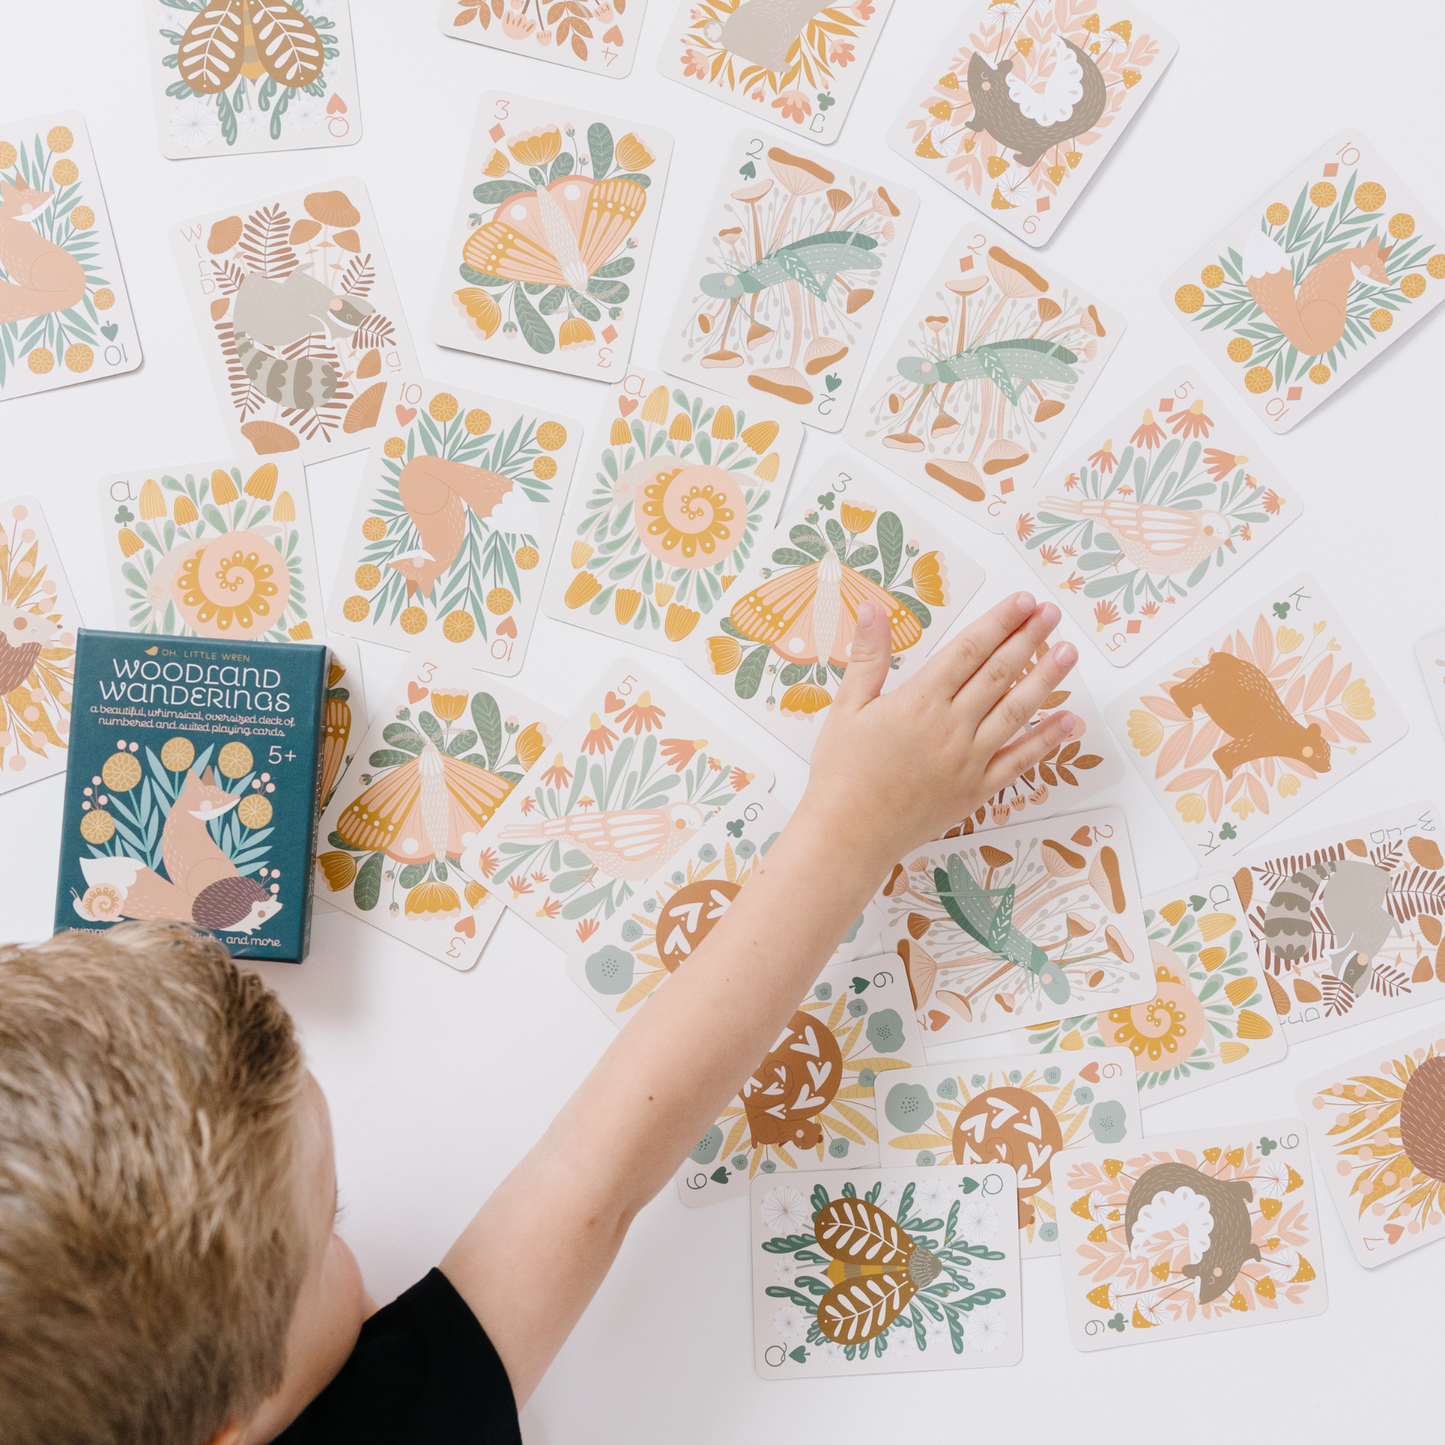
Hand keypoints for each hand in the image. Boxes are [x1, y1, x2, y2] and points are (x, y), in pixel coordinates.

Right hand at [797, 592, 1076, 872]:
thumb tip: (873, 609)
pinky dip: (1046, 741)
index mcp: (919, 702)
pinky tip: (1067, 721)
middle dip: (1028, 639)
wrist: (849, 835)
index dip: (999, 623)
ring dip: (1046, 680)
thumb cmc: (841, 773)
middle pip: (999, 674)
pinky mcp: (976, 791)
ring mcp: (969, 760)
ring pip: (1017, 711)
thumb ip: (868, 657)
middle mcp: (951, 727)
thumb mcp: (847, 708)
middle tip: (1053, 614)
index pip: (969, 651)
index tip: (1022, 603)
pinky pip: (1019, 762)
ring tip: (1068, 653)